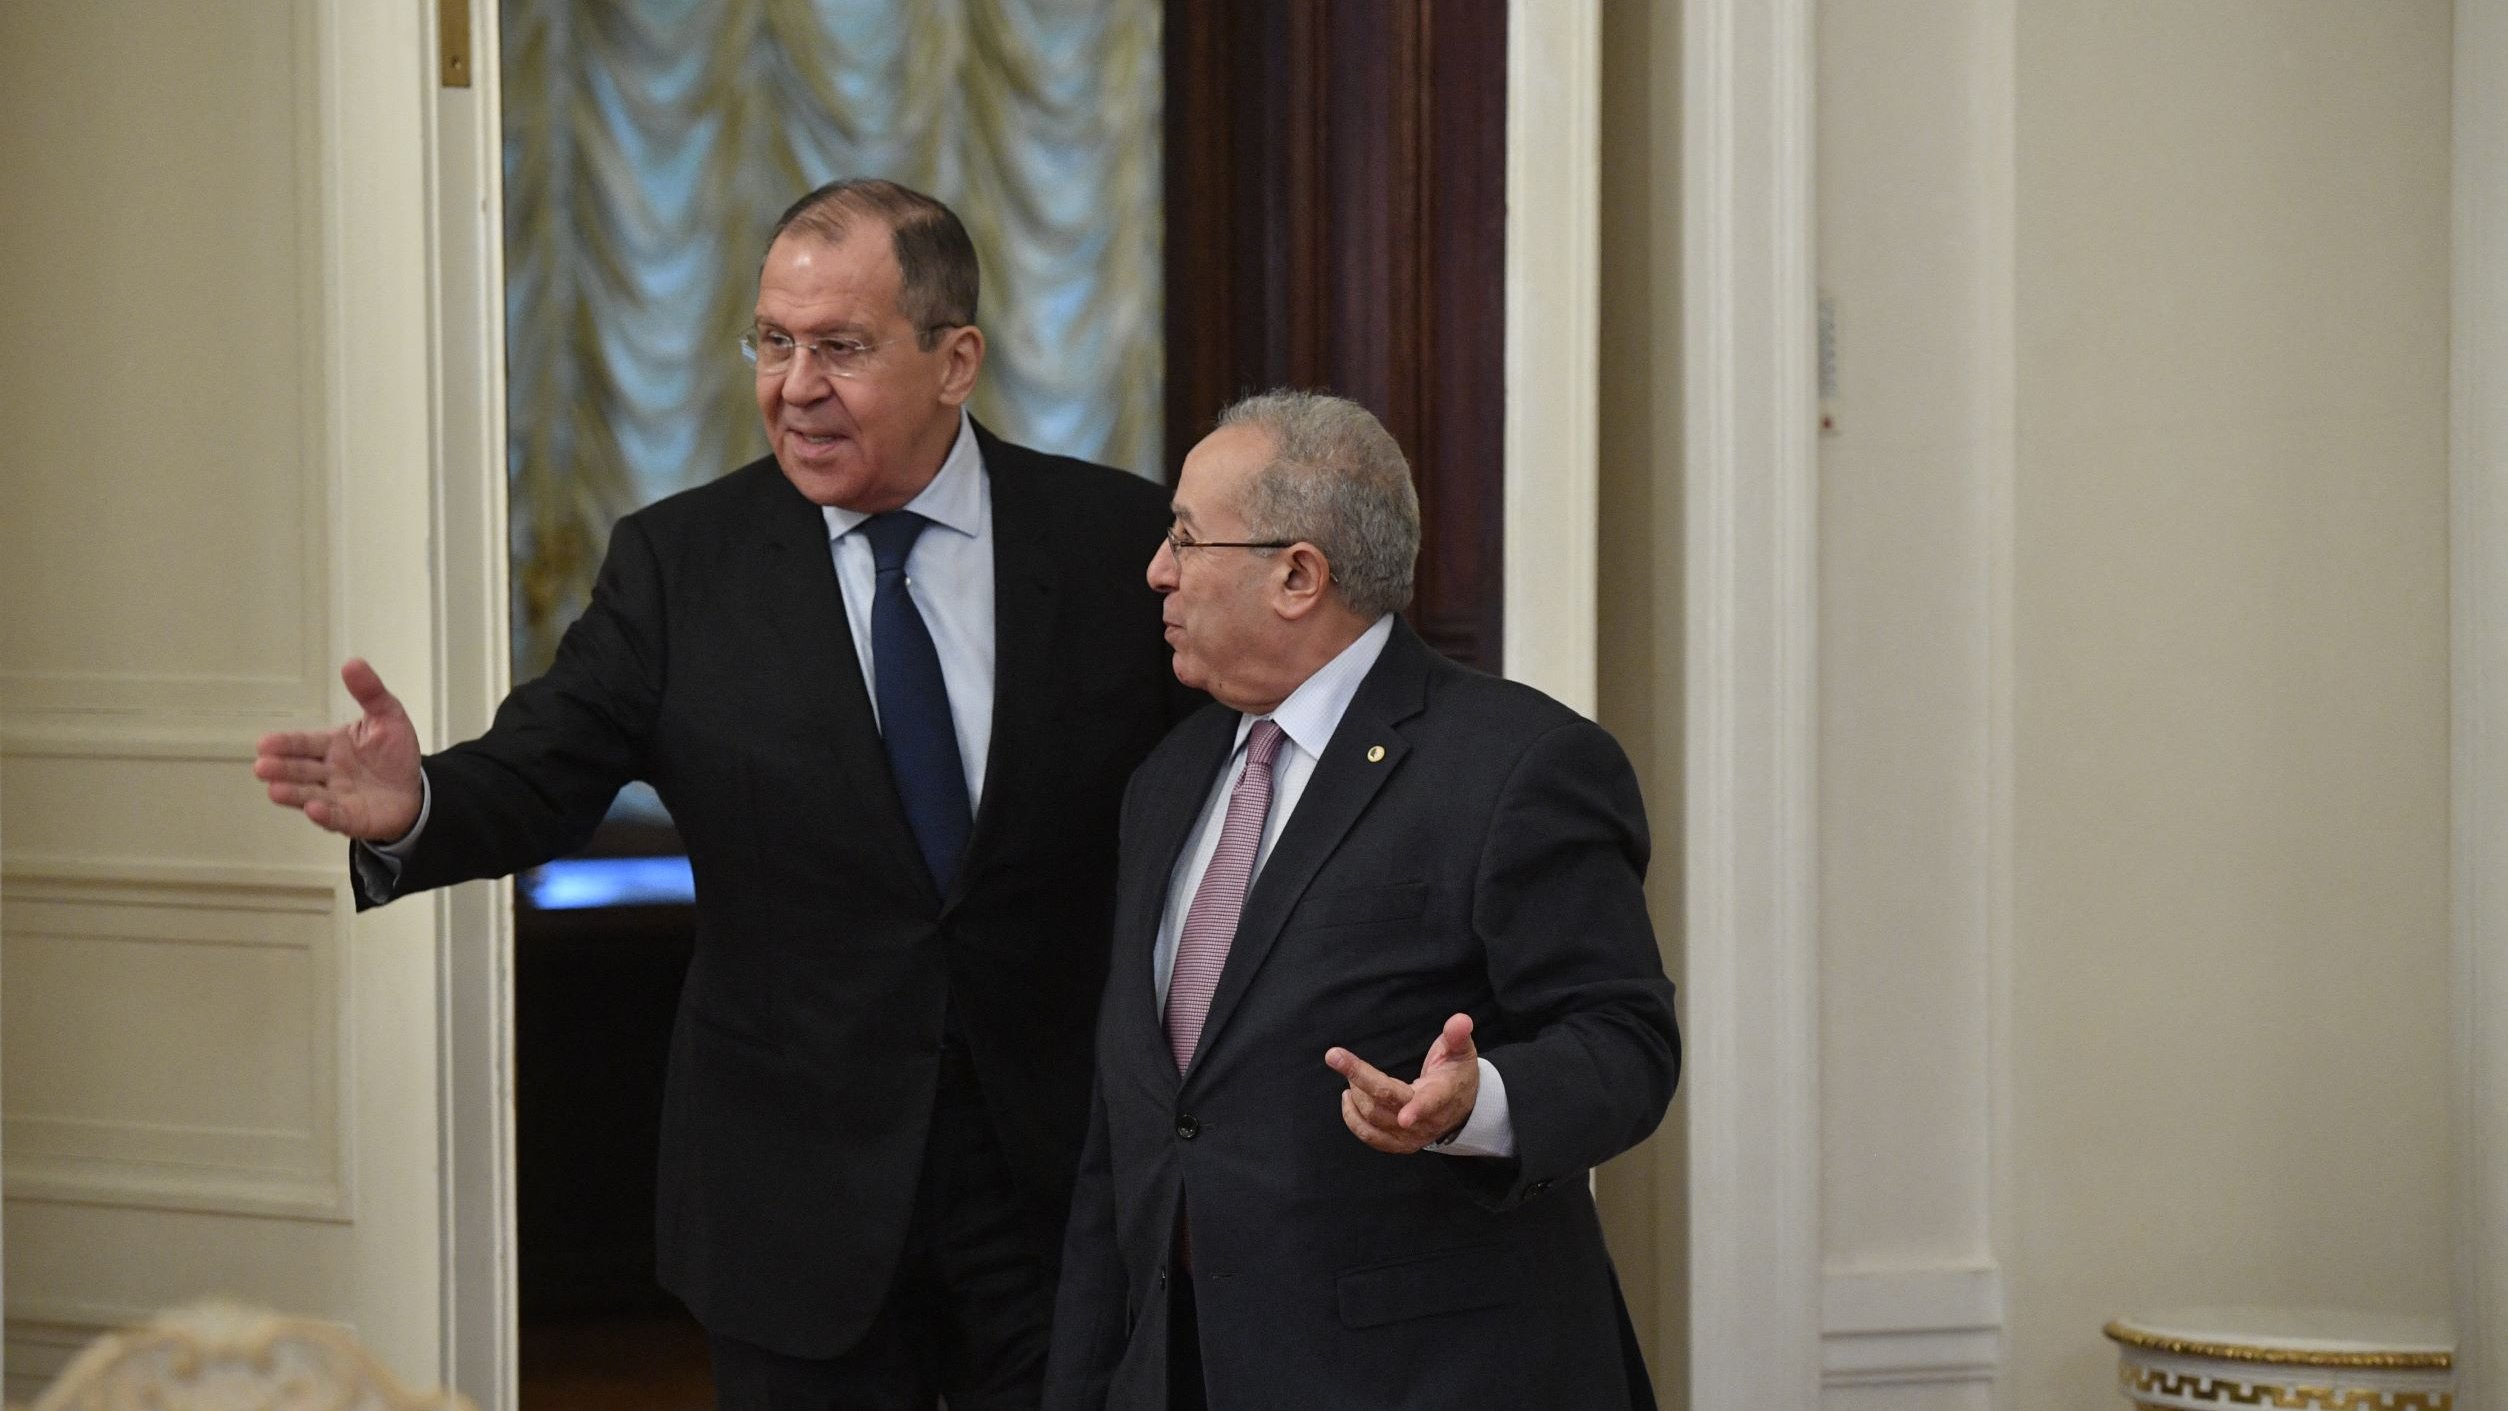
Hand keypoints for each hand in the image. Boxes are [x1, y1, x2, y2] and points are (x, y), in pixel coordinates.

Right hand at [252, 659, 423, 840]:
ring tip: (274, 790)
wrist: (414, 790)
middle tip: (262, 766)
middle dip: (281, 768)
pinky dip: (323, 814)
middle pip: (300, 769)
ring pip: (309, 794)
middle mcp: (328, 772)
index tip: (264, 743)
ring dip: (292, 793)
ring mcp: (336, 797)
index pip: (304, 743)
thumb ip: (370, 692)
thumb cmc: (393, 753)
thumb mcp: (388, 717)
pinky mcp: (351, 818)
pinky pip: (335, 817)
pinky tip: (313, 809)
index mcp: (332, 746)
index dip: (285, 744)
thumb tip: (352, 662)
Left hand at [1324, 1013, 1479, 1154]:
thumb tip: (1460, 1020)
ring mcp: (1412, 1136)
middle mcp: (1427, 1121)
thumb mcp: (1462, 1052)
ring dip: (1356, 1094)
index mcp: (1444, 1095)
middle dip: (1360, 1078)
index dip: (1418, 1110)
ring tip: (1349, 1072)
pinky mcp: (1399, 1144)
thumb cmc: (1457, 1074)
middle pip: (1387, 1103)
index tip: (1404, 1117)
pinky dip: (1353, 1119)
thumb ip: (1458, 1036)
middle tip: (1336, 1056)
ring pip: (1374, 1119)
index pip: (1431, 1102)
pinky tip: (1347, 1099)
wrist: (1461, 1107)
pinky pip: (1371, 1137)